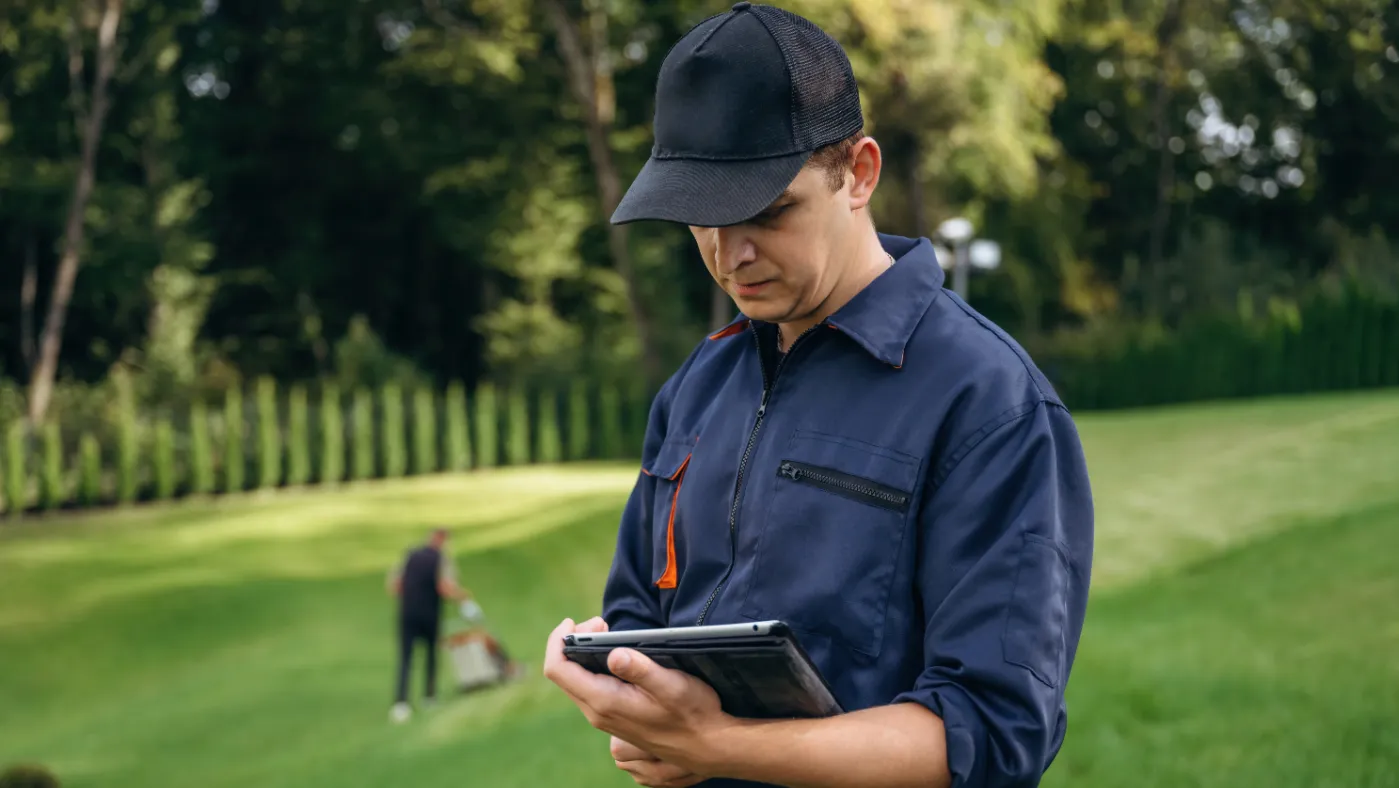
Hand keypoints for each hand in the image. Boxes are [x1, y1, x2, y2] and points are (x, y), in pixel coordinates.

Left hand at [543, 617, 733, 778]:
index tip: (573, 621)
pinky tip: (616, 658)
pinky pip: (588, 689)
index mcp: (604, 701)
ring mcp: (603, 717)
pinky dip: (593, 667)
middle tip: (601, 624)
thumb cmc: (693, 714)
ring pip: (576, 681)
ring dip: (584, 654)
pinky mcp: (613, 717)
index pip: (557, 669)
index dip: (557, 640)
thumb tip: (613, 654)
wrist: (706, 747)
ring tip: (608, 635)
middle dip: (574, 642)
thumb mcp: (673, 686)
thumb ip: (642, 670)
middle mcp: (597, 712)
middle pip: (563, 673)